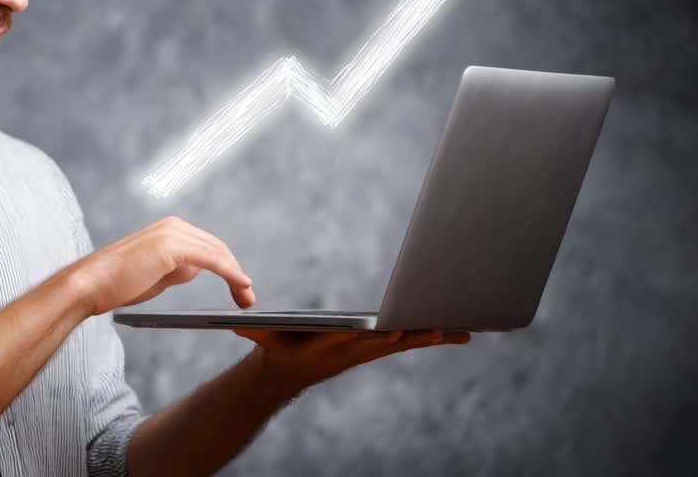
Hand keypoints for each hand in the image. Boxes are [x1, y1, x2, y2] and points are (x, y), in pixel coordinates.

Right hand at [68, 215, 255, 316]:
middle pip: (217, 247)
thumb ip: (176, 268)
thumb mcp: (155, 274)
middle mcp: (172, 226)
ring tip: (246, 299)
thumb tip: (195, 269)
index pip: (207, 246)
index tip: (239, 288)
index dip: (227, 267)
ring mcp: (172, 233)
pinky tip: (242, 285)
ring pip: (218, 252)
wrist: (90, 284)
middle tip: (248, 298)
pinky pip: (211, 259)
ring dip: (237, 275)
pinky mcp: (172, 246)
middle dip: (236, 272)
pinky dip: (230, 273)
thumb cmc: (116, 283)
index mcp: (167, 230)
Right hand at [232, 328, 470, 396]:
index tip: (391, 331)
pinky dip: (433, 336)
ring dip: (432, 336)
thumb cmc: (273, 347)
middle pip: (386, 341)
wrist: (285, 374)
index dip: (371, 336)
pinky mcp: (373, 349)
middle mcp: (350, 351)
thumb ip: (254, 331)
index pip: (350, 340)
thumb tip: (236, 324)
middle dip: (411, 333)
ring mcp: (364, 352)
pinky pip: (407, 342)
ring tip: (462, 330)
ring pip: (403, 342)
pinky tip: (460, 333)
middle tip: (438, 326)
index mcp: (325, 348)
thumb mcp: (262, 338)